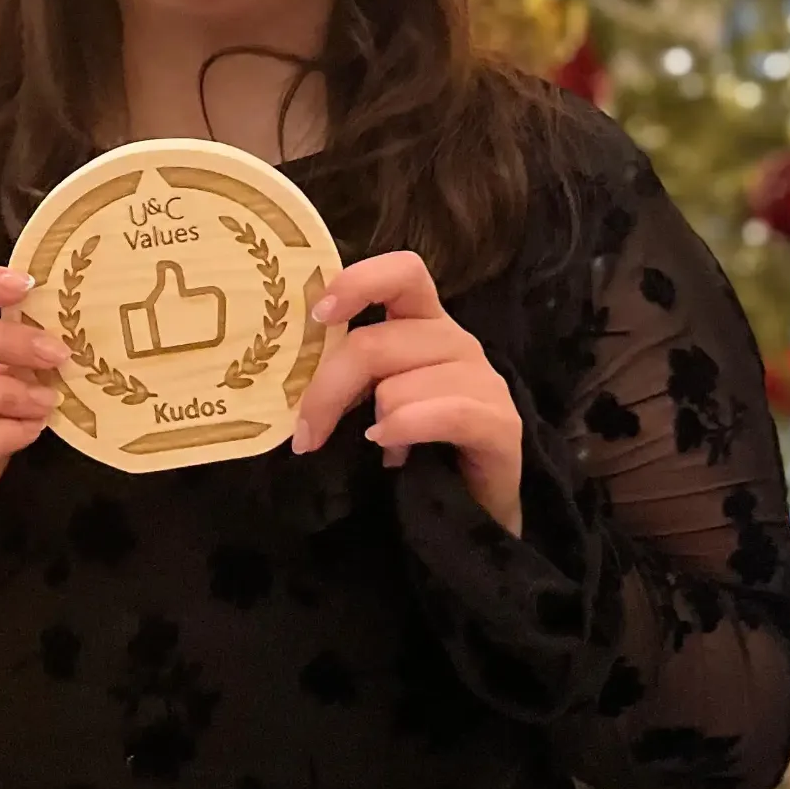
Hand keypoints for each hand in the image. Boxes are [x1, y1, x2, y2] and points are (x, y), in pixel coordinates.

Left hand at [292, 252, 524, 536]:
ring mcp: (483, 379)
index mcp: (422, 324)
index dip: (358, 282)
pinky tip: (393, 450)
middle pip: (376, 342)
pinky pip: (448, 412)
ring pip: (400, 384)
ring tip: (376, 445)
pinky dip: (409, 429)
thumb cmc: (412, 451)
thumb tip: (288, 372)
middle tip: (306, 434)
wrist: (470, 516)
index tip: (318, 315)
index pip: (402, 272)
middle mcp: (454, 341)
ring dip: (374, 419)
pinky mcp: (501, 422)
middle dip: (329, 390)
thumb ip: (345, 374)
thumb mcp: (370, 400)